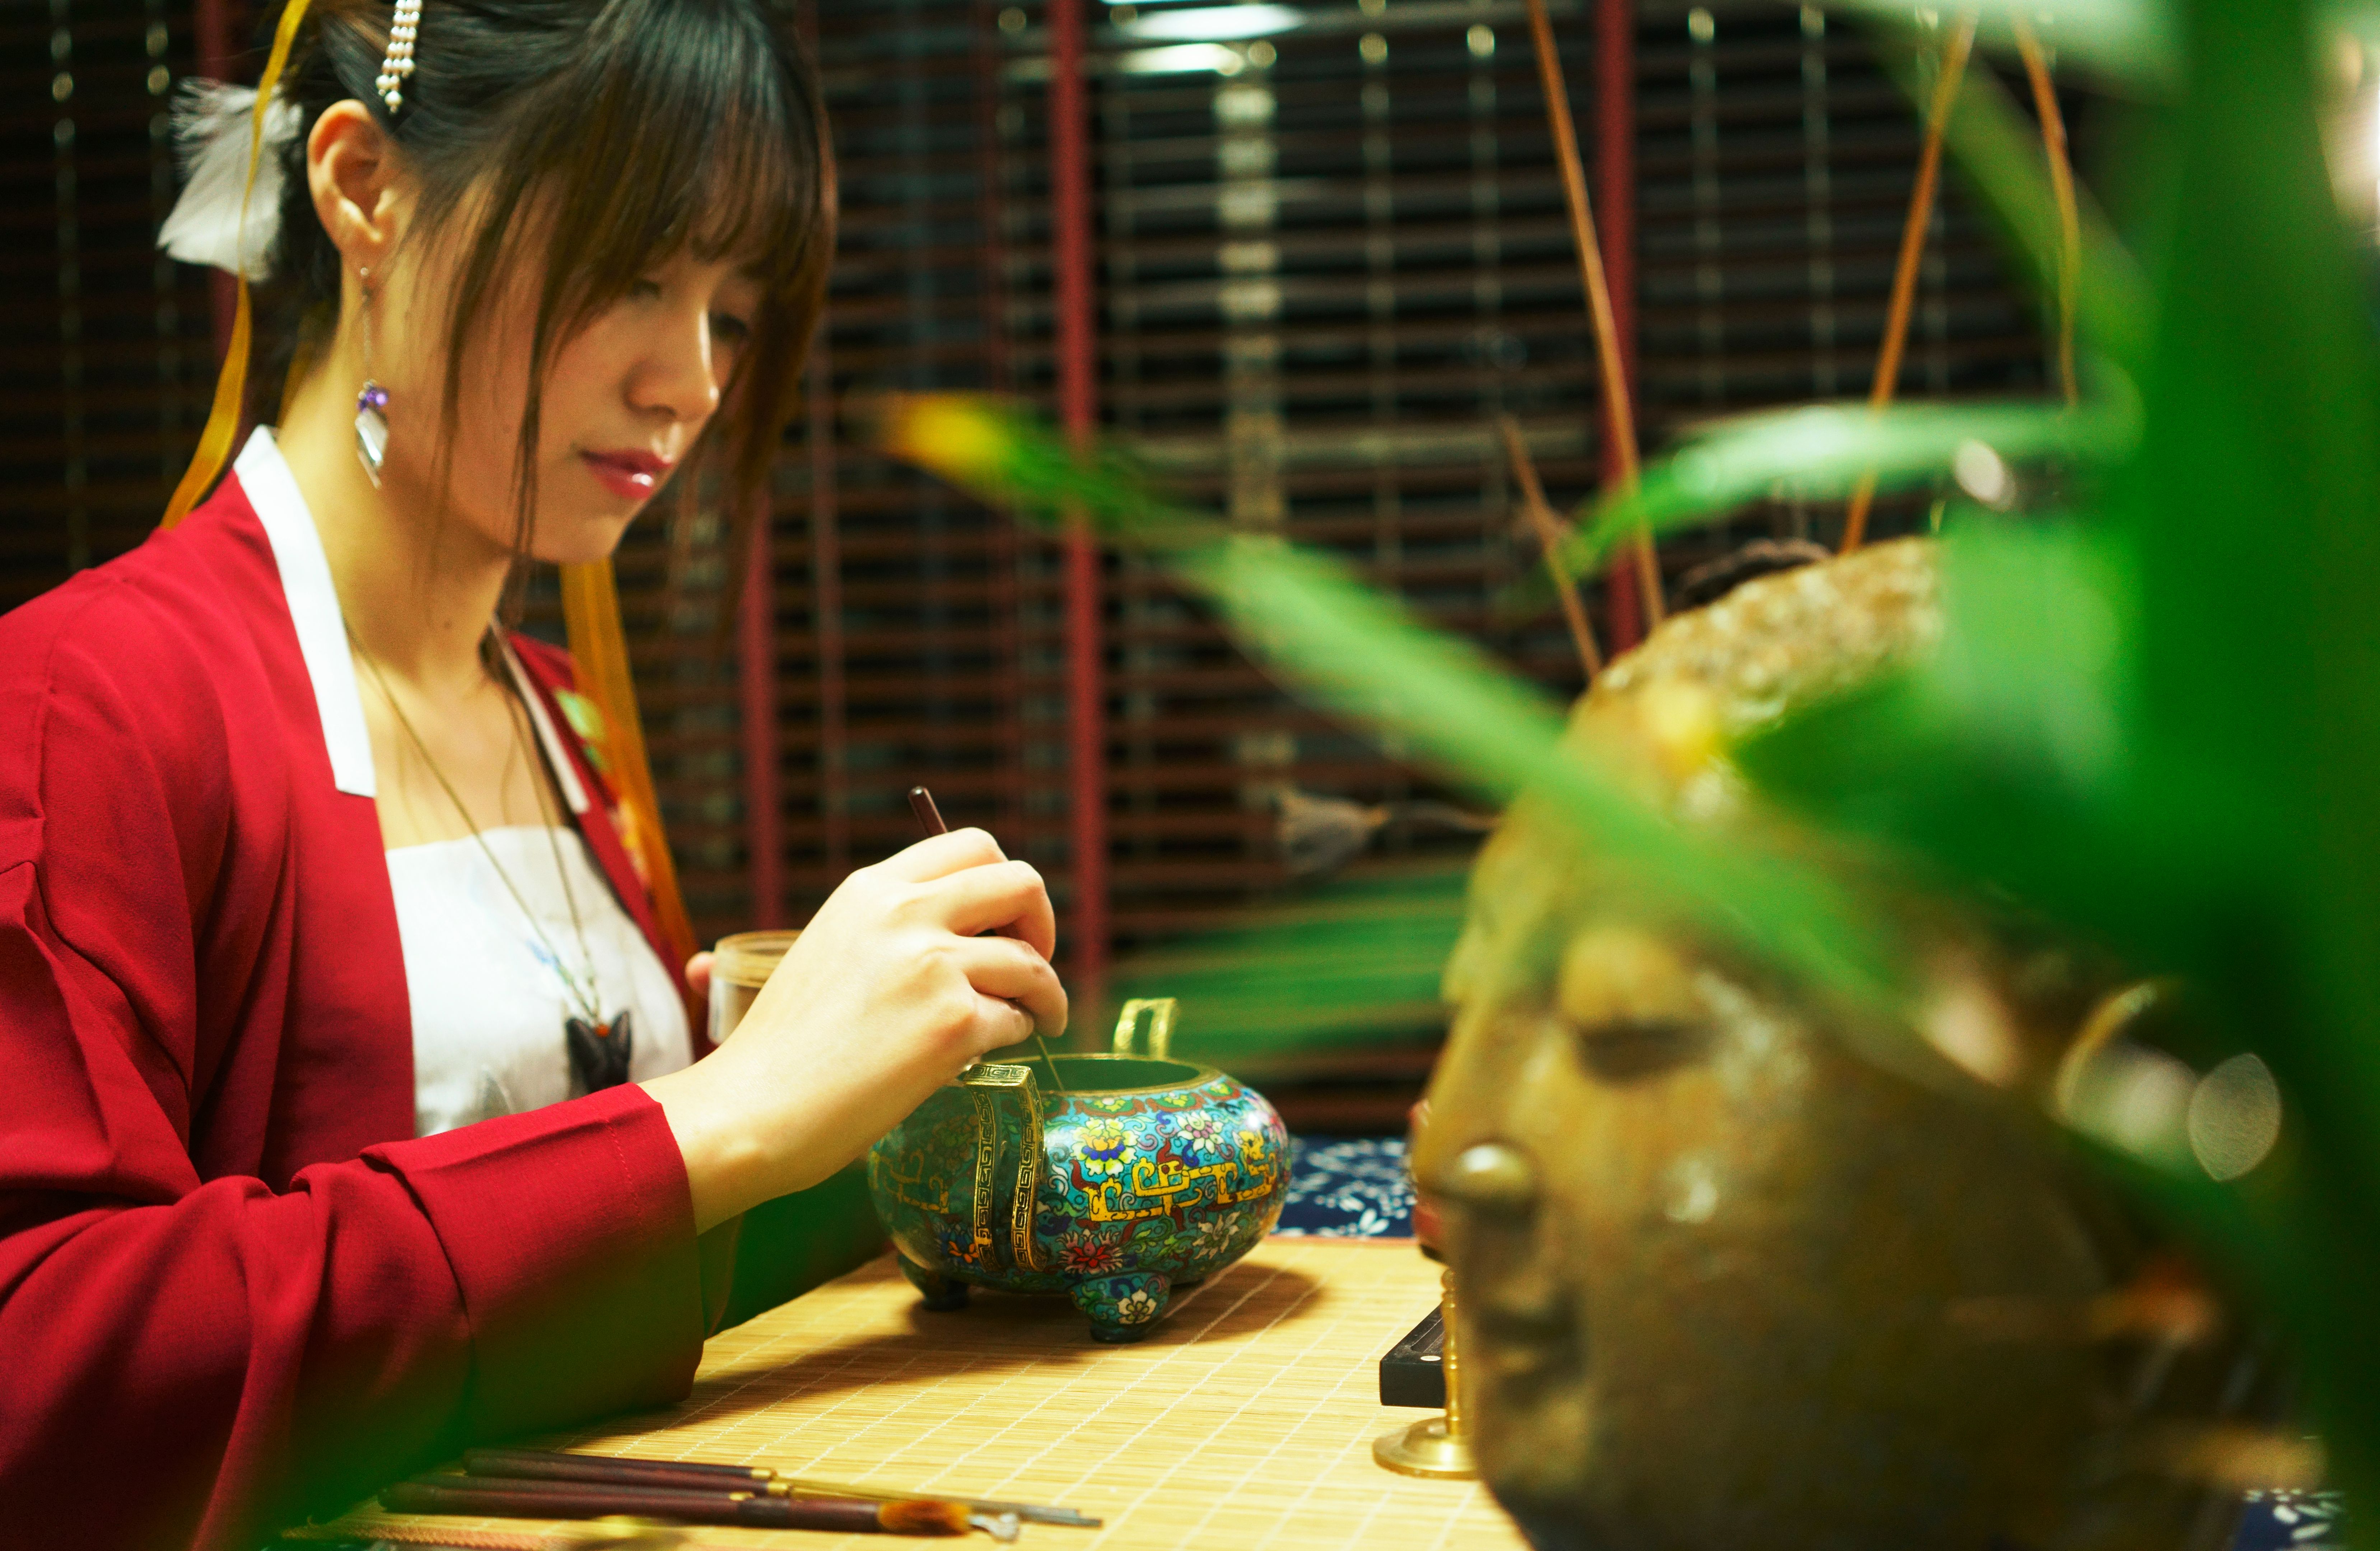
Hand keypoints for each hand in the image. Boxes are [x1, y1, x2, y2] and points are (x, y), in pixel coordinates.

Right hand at [641, 829, 1064, 1229]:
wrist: (753, 1109)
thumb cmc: (787, 1048)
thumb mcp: (832, 952)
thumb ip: (892, 931)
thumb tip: (969, 935)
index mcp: (872, 890)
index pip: (970, 846)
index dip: (1004, 883)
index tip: (1006, 921)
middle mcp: (905, 914)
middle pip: (1019, 882)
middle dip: (1042, 922)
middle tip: (1037, 961)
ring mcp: (933, 965)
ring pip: (1031, 962)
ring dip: (1046, 994)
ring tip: (1040, 1018)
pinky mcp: (952, 1022)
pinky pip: (1016, 1021)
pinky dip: (1015, 1037)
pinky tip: (989, 1054)